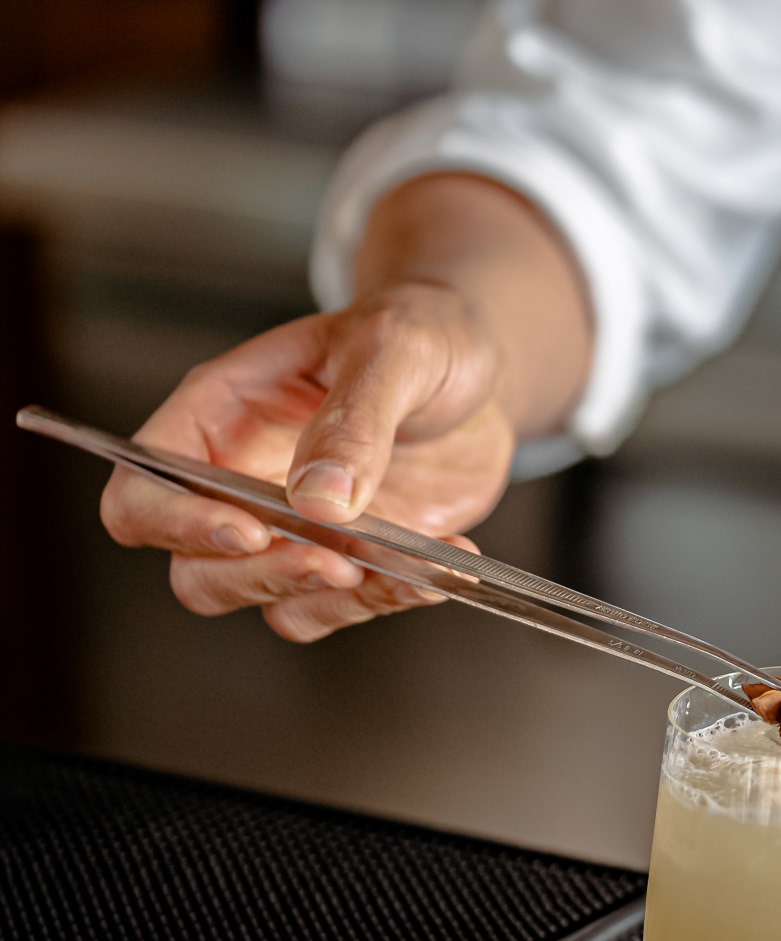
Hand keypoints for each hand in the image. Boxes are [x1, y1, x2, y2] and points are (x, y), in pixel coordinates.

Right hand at [102, 283, 507, 641]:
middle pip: (198, 572)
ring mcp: (296, 531)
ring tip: (404, 565)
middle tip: (334, 561)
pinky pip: (347, 607)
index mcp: (218, 418)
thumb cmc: (419, 334)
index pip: (142, 494)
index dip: (176, 524)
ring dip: (332, 600)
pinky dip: (391, 599)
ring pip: (269, 603)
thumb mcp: (394, 349)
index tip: (249, 530)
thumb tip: (318, 500)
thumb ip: (355, 419)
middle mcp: (242, 484)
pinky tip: (441, 565)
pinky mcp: (353, 558)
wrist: (478, 369)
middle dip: (260, 577)